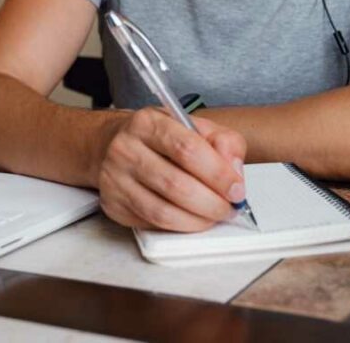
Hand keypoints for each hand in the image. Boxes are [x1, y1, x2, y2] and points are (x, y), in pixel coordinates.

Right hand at [97, 107, 246, 231]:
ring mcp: (116, 179)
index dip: (218, 173)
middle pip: (177, 185)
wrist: (113, 145)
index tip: (236, 188)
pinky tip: (192, 218)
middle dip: (212, 203)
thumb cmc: (159, 138)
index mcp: (148, 123)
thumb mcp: (194, 126)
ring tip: (214, 215)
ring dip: (198, 220)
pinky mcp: (113, 205)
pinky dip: (180, 226)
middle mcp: (126, 149)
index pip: (188, 149)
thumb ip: (223, 141)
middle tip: (229, 207)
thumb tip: (234, 170)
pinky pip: (153, 224)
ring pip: (164, 212)